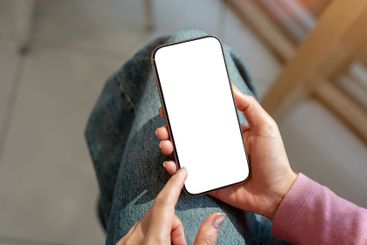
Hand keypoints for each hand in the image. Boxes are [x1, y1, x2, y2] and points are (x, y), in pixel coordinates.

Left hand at [117, 168, 225, 244]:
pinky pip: (139, 232)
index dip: (175, 184)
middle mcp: (133, 240)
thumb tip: (217, 218)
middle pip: (159, 214)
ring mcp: (124, 244)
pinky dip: (151, 238)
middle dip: (174, 225)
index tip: (183, 171)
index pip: (165, 203)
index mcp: (152, 242)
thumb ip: (204, 240)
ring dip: (162, 233)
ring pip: (149, 223)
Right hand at [155, 85, 296, 218]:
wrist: (276, 193)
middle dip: (171, 129)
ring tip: (165, 143)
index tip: (172, 106)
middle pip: (187, 136)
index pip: (201, 120)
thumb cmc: (274, 160)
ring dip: (169, 146)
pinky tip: (171, 163)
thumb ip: (250, 107)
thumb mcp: (265, 127)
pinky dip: (175, 168)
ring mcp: (209, 164)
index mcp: (225, 133)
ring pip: (183, 153)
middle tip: (163, 126)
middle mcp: (214, 147)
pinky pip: (187, 174)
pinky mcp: (207, 181)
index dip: (185, 113)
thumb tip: (232, 87)